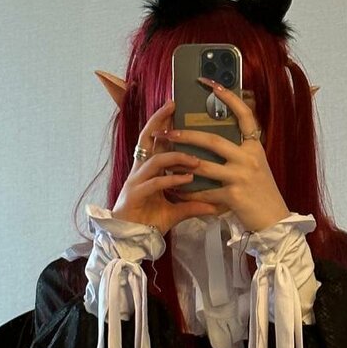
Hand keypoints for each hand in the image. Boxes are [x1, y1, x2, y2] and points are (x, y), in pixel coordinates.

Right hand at [111, 99, 221, 235]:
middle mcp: (140, 170)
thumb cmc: (150, 221)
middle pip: (146, 139)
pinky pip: (155, 183)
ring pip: (155, 161)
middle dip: (158, 121)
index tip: (174, 106)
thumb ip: (193, 204)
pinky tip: (187, 178)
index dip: (162, 122)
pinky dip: (172, 179)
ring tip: (196, 160)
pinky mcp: (135, 195)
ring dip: (177, 157)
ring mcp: (136, 181)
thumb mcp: (176, 211)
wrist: (130, 241)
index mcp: (147, 169)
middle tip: (172, 106)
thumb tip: (216, 206)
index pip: (154, 140)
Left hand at [158, 78, 290, 232]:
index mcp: (255, 146)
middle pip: (213, 140)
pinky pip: (204, 191)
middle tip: (168, 131)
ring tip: (164, 159)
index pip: (244, 115)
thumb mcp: (256, 165)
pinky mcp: (234, 196)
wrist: (275, 221)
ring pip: (203, 165)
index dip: (228, 97)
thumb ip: (240, 150)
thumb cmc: (262, 192)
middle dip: (186, 135)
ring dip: (180, 163)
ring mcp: (241, 177)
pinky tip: (175, 191)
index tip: (211, 84)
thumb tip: (214, 136)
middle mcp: (249, 158)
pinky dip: (188, 192)